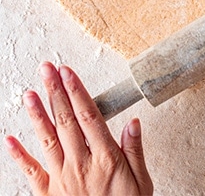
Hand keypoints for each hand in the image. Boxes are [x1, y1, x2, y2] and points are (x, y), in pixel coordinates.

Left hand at [5, 63, 151, 194]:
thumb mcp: (142, 183)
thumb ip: (135, 152)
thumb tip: (133, 123)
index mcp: (106, 159)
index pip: (89, 117)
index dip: (78, 92)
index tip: (69, 73)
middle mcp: (80, 164)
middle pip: (65, 121)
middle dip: (55, 92)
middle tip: (47, 69)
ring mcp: (61, 178)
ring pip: (47, 139)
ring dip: (37, 114)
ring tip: (28, 93)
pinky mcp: (48, 192)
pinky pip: (31, 171)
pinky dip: (18, 154)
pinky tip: (8, 139)